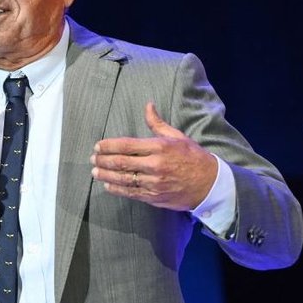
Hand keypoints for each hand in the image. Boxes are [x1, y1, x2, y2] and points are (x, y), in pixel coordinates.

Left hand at [90, 102, 217, 210]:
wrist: (209, 184)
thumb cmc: (193, 157)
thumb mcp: (177, 137)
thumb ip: (158, 123)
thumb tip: (148, 106)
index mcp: (160, 147)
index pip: (127, 145)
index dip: (109, 145)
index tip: (98, 145)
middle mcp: (155, 165)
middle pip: (122, 163)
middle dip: (104, 160)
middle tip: (93, 158)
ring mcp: (154, 183)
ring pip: (124, 179)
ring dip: (106, 175)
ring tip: (95, 171)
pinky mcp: (155, 196)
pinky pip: (131, 193)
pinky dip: (117, 189)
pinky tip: (108, 185)